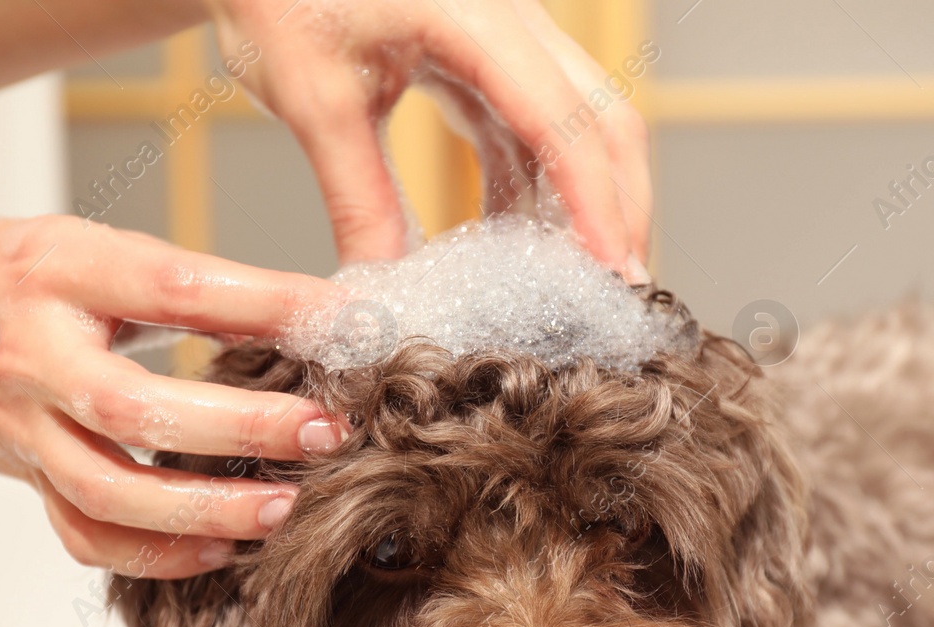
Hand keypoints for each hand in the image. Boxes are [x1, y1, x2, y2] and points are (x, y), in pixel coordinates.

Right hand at [0, 216, 347, 578]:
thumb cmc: (7, 277)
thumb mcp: (87, 248)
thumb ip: (180, 285)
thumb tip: (309, 316)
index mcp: (56, 269)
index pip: (173, 288)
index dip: (266, 305)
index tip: (345, 322)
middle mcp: (32, 353)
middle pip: (136, 407)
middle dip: (244, 426)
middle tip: (326, 430)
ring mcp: (23, 427)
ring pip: (110, 491)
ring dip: (207, 508)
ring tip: (287, 507)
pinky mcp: (26, 479)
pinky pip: (87, 535)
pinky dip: (157, 554)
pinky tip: (220, 549)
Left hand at [204, 0, 650, 271]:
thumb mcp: (314, 99)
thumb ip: (358, 196)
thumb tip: (386, 288)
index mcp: (469, 15)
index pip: (558, 118)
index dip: (591, 200)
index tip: (608, 270)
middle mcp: (511, 17)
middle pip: (604, 119)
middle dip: (619, 208)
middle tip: (616, 292)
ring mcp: (511, 35)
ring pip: (585, 125)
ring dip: (588, 203)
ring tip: (577, 285)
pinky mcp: (496, 56)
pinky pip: (540, 128)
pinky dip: (541, 188)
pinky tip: (525, 246)